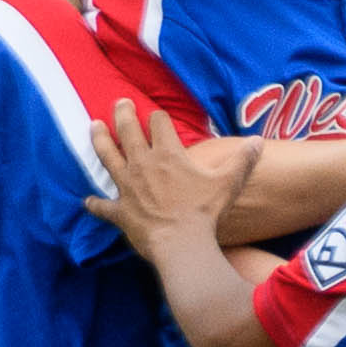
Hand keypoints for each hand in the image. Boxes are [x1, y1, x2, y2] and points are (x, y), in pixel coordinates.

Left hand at [86, 103, 256, 253]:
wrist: (182, 243)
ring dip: (99, 140)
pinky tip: (88, 201)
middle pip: (128, 131)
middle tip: (119, 103)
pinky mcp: (120, 211)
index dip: (159, 117)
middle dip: (123, 114)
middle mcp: (142, 164)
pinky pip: (103, 206)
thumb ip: (242, 160)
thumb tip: (257, 141)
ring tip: (93, 126)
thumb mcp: (228, 183)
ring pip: (107, 156)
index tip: (157, 116)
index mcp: (167, 154)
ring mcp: (127, 187)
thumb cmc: (204, 212)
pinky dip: (95, 204)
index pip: (159, 124)